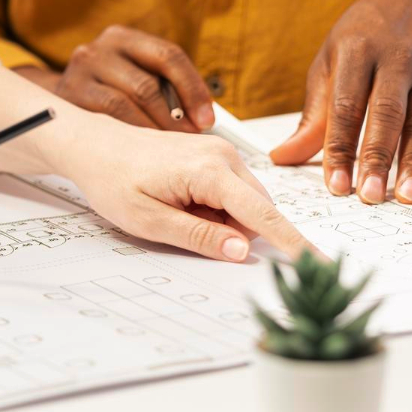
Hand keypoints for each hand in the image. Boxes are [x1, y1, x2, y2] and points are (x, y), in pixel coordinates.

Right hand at [22, 26, 213, 131]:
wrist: (53, 106)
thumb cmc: (106, 92)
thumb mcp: (134, 77)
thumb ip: (166, 88)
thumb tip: (204, 118)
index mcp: (123, 38)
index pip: (168, 56)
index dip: (193, 89)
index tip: (206, 119)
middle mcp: (99, 49)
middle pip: (148, 84)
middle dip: (175, 118)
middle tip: (190, 140)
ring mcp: (80, 72)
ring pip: (126, 104)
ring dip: (153, 130)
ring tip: (169, 148)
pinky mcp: (68, 97)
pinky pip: (106, 119)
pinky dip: (130, 135)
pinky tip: (141, 149)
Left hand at [73, 122, 316, 263]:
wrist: (93, 145)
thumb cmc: (113, 179)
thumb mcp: (149, 220)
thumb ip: (200, 237)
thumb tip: (242, 252)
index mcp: (209, 170)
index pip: (264, 215)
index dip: (292, 244)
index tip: (317, 266)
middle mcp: (222, 155)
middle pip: (256, 211)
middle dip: (232, 231)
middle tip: (182, 226)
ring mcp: (219, 152)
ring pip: (245, 203)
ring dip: (221, 219)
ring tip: (176, 210)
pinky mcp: (213, 154)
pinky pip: (231, 192)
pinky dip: (214, 207)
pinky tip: (181, 201)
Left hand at [268, 0, 411, 204]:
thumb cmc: (362, 38)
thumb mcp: (329, 63)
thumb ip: (313, 115)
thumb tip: (283, 156)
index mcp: (355, 52)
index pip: (345, 107)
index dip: (339, 147)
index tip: (335, 184)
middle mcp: (395, 59)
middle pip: (385, 115)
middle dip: (376, 157)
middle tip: (369, 195)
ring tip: (408, 194)